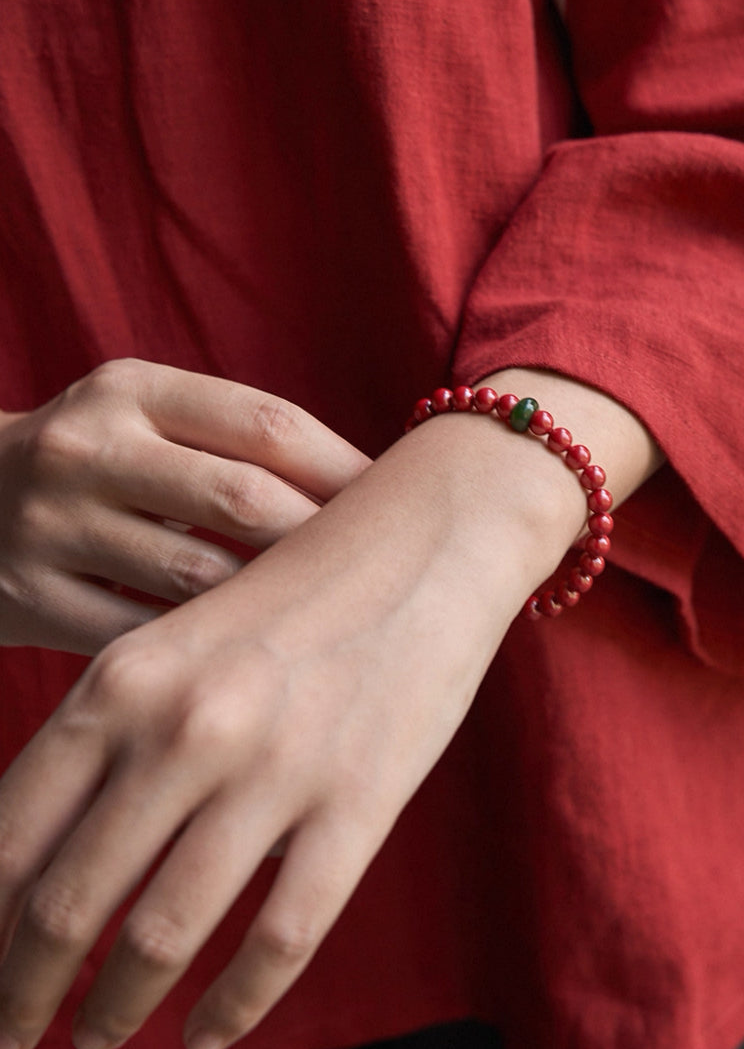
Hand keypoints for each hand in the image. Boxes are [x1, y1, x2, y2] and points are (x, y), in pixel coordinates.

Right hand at [0, 359, 369, 654]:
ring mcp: (52, 526)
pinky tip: (257, 658)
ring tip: (335, 623)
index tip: (402, 507)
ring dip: (276, 604)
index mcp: (130, 390)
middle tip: (384, 577)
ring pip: (200, 577)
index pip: (268, 425)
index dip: (347, 470)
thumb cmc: (95, 462)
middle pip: (244, 499)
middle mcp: (87, 448)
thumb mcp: (143, 417)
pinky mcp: (32, 599)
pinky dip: (211, 648)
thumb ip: (234, 440)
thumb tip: (373, 490)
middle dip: (324, 542)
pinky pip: (150, 634)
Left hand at [0, 367, 661, 1048]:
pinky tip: (207, 1036)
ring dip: (113, 1011)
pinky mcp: (360, 803)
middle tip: (8, 1039)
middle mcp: (185, 728)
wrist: (428, 537)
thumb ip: (111, 734)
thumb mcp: (180, 642)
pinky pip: (280, 941)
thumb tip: (42, 856)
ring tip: (94, 1038)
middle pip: (68, 904)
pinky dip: (233, 1008)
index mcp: (124, 682)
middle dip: (22, 994)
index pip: (10, 837)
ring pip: (163, 937)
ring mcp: (275, 769)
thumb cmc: (297, 590)